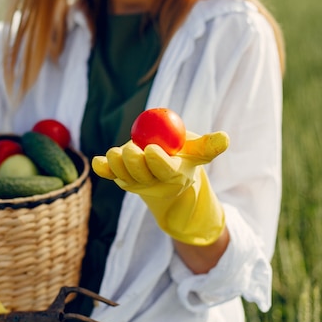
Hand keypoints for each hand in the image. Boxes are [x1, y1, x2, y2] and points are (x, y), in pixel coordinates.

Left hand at [92, 131, 228, 245]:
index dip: (157, 161)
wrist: (167, 175)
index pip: (165, 170)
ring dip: (117, 165)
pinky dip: (102, 169)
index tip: (151, 149)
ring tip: (115, 152)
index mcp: (175, 175)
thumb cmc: (184, 157)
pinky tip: (96, 162)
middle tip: (128, 149)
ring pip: (124, 176)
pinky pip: (110, 175)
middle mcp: (154, 182)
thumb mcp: (198, 151)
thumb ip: (209, 145)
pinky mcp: (122, 179)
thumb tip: (225, 138)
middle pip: (141, 175)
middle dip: (133, 163)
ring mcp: (136, 184)